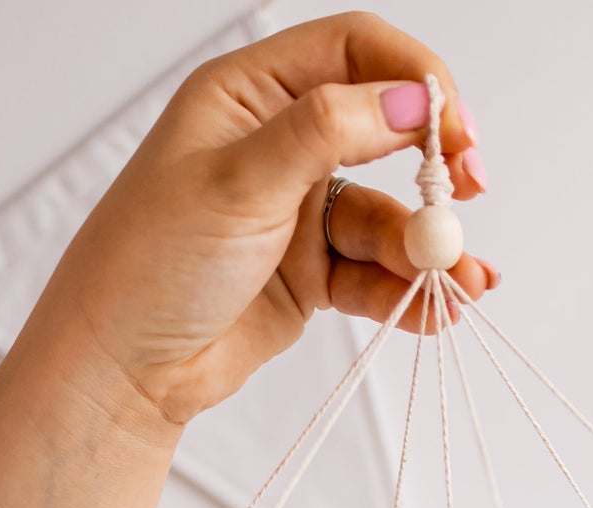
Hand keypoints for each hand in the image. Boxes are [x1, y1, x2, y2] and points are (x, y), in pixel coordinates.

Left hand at [21, 11, 496, 437]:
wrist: (121, 370)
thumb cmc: (148, 265)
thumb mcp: (237, 183)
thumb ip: (325, 134)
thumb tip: (407, 101)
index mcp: (249, 94)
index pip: (353, 52)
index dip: (413, 80)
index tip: (453, 128)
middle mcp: (279, 144)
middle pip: (384, 132)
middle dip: (435, 164)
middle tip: (471, 193)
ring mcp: (298, 212)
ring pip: (386, 214)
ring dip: (427, 247)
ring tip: (460, 283)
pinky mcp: (310, 275)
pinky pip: (376, 273)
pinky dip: (409, 291)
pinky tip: (438, 311)